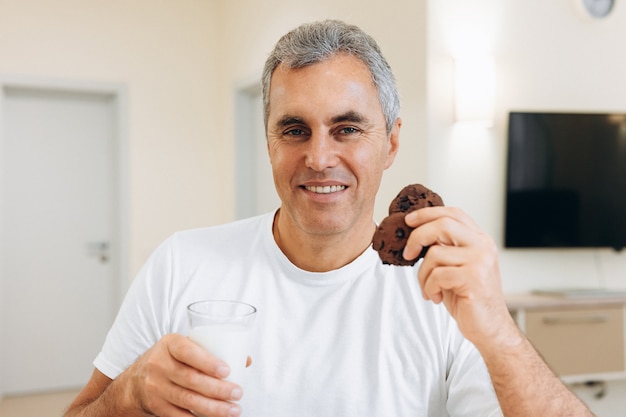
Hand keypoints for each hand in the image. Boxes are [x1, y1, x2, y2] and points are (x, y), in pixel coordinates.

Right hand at [121, 333, 243, 416]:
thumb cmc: (171, 358)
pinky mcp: (156, 405)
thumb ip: (212, 350)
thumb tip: (245, 359)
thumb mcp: (185, 346)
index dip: (207, 362)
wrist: (136, 379)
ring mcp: (156, 386)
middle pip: (190, 379)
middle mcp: (159, 364)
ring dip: (213, 408)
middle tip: (237, 393)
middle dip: (217, 389)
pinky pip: (179, 415)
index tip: (227, 370)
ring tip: (233, 410)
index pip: (187, 351)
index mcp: (169, 344)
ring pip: (187, 400)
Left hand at [403, 207, 514, 348]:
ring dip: (423, 274)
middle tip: (407, 254)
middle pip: (442, 225)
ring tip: (429, 288)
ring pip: (435, 253)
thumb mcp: (455, 267)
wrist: (490, 328)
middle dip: (417, 237)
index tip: (409, 220)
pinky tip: (435, 297)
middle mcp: (483, 246)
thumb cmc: (469, 298)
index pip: (453, 213)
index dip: (428, 213)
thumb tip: (416, 234)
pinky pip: (437, 275)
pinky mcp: (474, 279)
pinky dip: (429, 287)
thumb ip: (444, 248)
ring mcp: (480, 261)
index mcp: (480, 240)